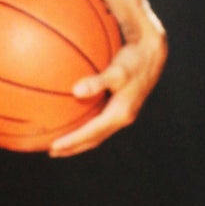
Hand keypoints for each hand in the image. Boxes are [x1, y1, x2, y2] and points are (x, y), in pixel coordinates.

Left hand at [48, 15, 167, 157]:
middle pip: (94, 139)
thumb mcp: (117, 71)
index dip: (72, 142)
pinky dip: (85, 125)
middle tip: (52, 152)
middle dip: (73, 147)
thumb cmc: (134, 60)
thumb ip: (97, 82)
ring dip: (79, 139)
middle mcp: (122, 117)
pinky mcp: (121, 105)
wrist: (152, 53)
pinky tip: (73, 116)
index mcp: (121, 114)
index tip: (53, 147)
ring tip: (60, 142)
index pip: (92, 134)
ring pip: (97, 132)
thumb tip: (76, 91)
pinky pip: (99, 120)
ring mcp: (123, 113)